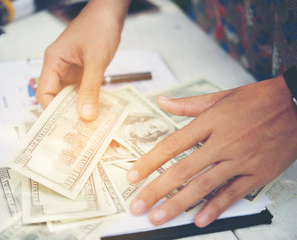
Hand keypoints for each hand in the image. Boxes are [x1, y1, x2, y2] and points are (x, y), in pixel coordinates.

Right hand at [36, 0, 129, 120]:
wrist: (110, 12)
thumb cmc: (99, 27)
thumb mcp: (95, 61)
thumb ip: (90, 89)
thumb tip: (85, 115)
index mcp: (53, 61)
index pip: (44, 92)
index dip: (51, 111)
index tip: (63, 127)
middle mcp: (58, 66)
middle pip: (55, 96)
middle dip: (65, 112)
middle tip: (77, 130)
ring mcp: (70, 68)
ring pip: (68, 94)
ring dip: (76, 107)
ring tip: (86, 124)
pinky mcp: (81, 70)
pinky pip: (79, 89)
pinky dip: (85, 99)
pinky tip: (93, 109)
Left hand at [127, 75, 296, 226]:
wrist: (296, 105)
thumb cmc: (256, 100)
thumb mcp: (219, 97)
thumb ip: (187, 104)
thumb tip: (161, 101)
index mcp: (210, 122)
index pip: (171, 145)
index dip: (149, 162)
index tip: (132, 177)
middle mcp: (223, 142)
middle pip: (183, 170)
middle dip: (157, 190)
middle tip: (139, 206)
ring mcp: (241, 159)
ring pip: (204, 185)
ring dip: (179, 204)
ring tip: (159, 217)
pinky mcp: (258, 173)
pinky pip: (233, 193)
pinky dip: (215, 207)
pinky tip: (198, 219)